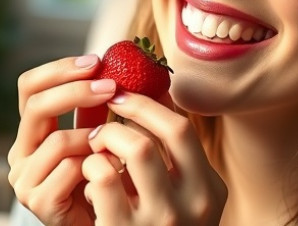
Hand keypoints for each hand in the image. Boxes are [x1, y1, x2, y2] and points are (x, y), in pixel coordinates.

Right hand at [7, 54, 116, 224]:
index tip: (95, 62)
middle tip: (111, 87)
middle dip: (76, 91)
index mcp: (31, 130)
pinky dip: (95, 165)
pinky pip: (69, 169)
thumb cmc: (105, 177)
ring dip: (93, 138)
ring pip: (57, 140)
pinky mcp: (38, 201)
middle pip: (36, 105)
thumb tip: (124, 65)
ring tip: (116, 145)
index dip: (60, 69)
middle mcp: (21, 152)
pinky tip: (113, 170)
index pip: (28, 86)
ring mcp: (24, 178)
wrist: (105, 221)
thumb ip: (99, 106)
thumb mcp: (99, 134)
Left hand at [82, 92, 227, 225]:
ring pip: (130, 150)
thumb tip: (156, 85)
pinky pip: (102, 179)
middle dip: (120, 122)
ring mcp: (158, 221)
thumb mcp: (184, 194)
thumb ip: (174, 152)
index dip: (147, 105)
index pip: (180, 130)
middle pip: (151, 137)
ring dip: (104, 142)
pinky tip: (90, 180)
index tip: (122, 96)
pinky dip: (91, 170)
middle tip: (102, 126)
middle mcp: (190, 206)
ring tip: (94, 150)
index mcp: (208, 190)